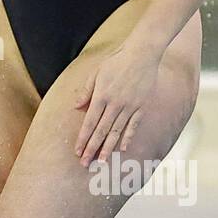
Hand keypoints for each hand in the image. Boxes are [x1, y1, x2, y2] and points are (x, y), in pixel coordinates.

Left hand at [73, 42, 162, 166]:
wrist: (142, 54)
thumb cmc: (116, 61)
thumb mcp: (96, 73)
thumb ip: (86, 91)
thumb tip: (75, 107)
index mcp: (101, 95)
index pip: (90, 122)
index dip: (83, 138)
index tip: (78, 151)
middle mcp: (115, 103)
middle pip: (102, 131)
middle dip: (92, 148)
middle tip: (86, 164)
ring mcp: (129, 106)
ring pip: (117, 131)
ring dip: (108, 147)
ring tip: (101, 161)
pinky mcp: (141, 106)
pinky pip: (133, 125)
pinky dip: (128, 137)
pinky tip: (122, 149)